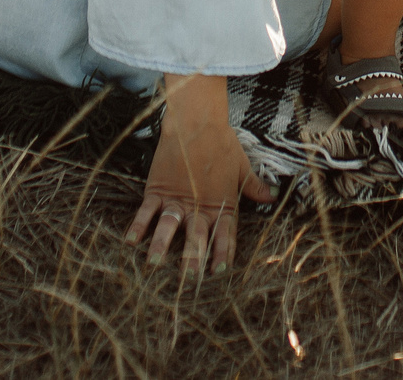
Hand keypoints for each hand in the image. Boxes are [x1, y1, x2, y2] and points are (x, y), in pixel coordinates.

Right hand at [126, 74, 272, 273]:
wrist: (196, 121)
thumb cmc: (222, 142)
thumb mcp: (242, 166)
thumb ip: (254, 186)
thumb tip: (271, 198)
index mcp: (222, 203)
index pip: (225, 235)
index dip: (223, 254)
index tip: (220, 273)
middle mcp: (199, 206)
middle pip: (196, 238)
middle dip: (193, 260)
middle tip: (189, 282)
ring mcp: (176, 198)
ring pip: (169, 228)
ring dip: (162, 247)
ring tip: (155, 265)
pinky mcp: (158, 189)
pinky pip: (146, 211)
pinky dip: (138, 226)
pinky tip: (130, 242)